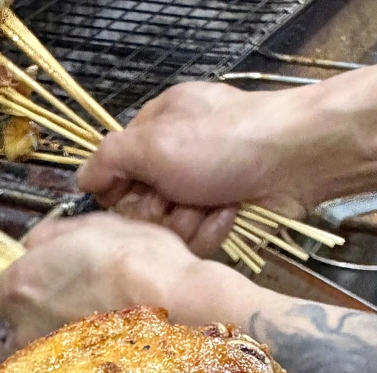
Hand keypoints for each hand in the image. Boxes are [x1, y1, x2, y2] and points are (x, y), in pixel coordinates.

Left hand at [0, 213, 257, 343]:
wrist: (180, 307)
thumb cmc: (144, 261)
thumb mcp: (96, 226)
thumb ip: (53, 237)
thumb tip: (34, 243)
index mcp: (21, 285)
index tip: (3, 301)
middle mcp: (25, 329)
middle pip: (13, 335)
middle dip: (35, 324)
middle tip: (72, 310)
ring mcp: (47, 364)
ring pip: (40, 360)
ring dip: (58, 350)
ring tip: (98, 336)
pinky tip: (110, 359)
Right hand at [76, 82, 305, 254]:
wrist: (295, 159)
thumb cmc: (224, 141)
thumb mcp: (154, 142)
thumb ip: (109, 159)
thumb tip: (81, 177)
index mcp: (155, 130)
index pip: (115, 173)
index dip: (119, 194)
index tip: (132, 198)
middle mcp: (176, 158)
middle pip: (140, 209)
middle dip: (158, 213)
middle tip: (177, 200)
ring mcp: (201, 187)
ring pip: (169, 230)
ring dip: (187, 223)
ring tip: (210, 204)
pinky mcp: (223, 213)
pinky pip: (200, 239)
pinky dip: (213, 229)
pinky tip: (230, 212)